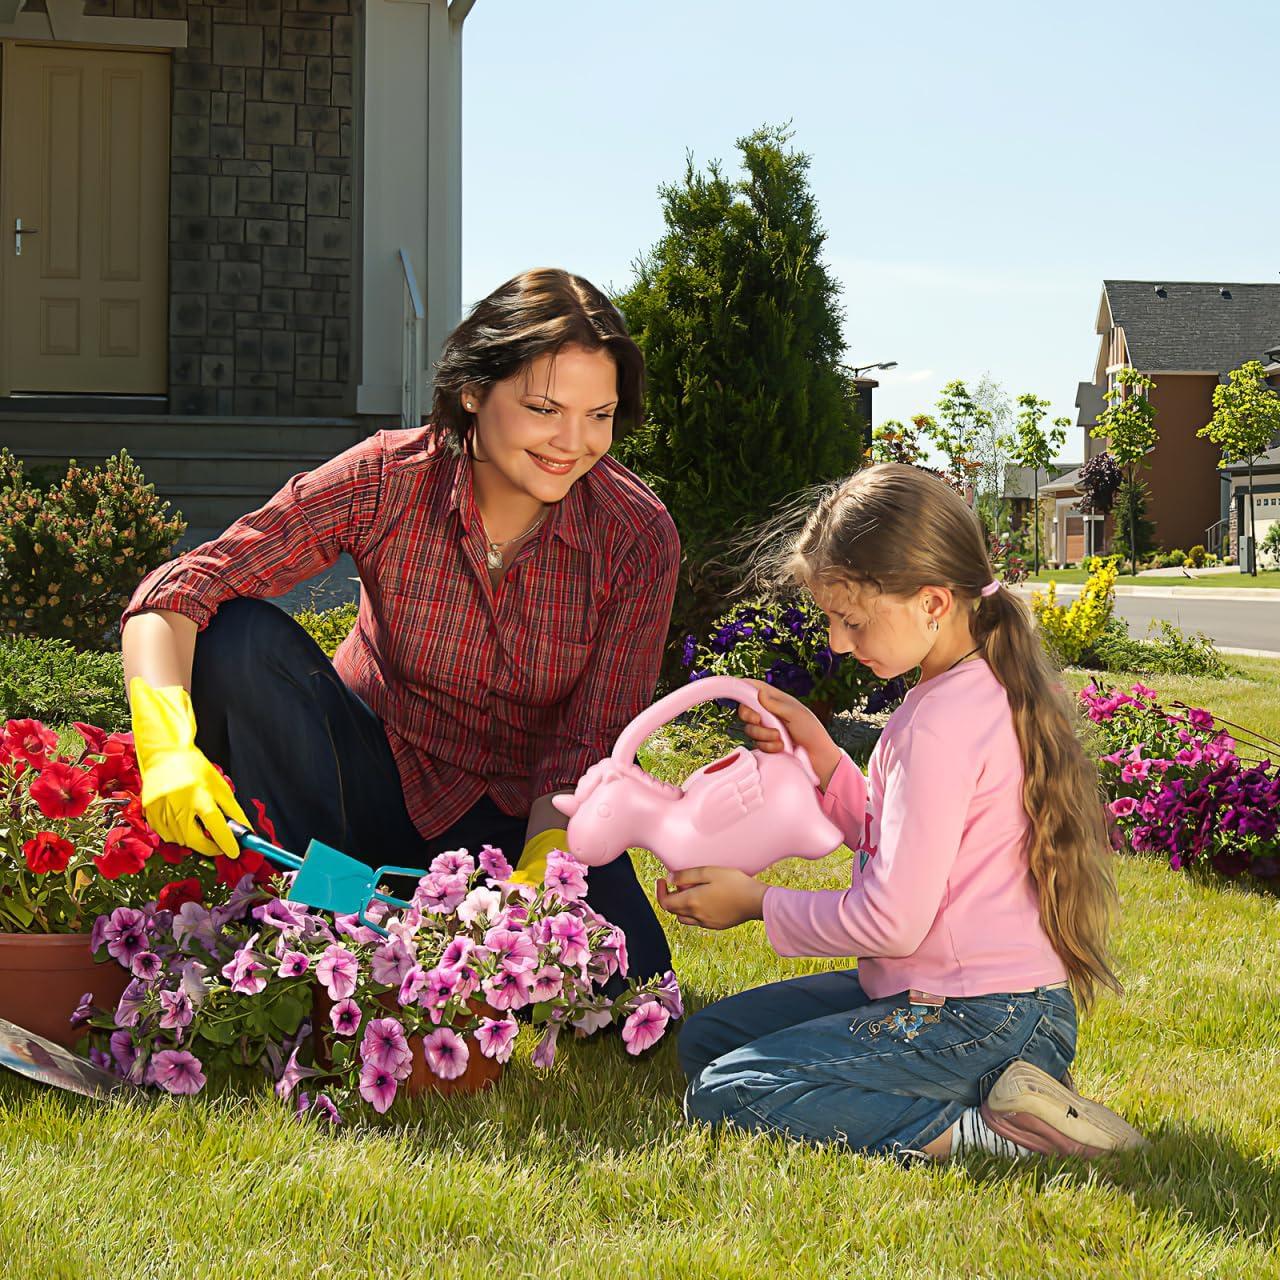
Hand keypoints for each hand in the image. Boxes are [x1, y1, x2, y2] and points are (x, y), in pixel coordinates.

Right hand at [129, 678, 249, 858]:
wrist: (164, 755)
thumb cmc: (194, 768)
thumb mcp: (219, 785)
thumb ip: (232, 810)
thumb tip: (245, 830)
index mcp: (199, 794)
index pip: (215, 824)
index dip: (226, 841)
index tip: (234, 851)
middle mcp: (179, 803)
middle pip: (195, 839)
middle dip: (210, 848)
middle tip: (219, 846)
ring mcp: (161, 809)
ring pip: (180, 840)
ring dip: (193, 840)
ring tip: (199, 826)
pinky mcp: (149, 813)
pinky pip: (166, 835)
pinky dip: (177, 835)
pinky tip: (183, 823)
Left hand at [656, 866, 766, 930]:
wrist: (756, 901)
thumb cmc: (735, 883)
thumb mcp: (709, 872)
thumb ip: (686, 875)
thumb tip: (669, 880)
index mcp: (692, 902)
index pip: (665, 902)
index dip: (659, 892)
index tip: (662, 881)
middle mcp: (696, 916)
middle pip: (673, 910)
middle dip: (670, 897)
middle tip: (677, 884)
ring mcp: (707, 923)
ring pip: (684, 918)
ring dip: (681, 906)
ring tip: (690, 891)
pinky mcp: (716, 925)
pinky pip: (697, 921)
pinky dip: (693, 912)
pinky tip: (704, 900)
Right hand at [738, 680, 841, 789]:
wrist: (817, 756)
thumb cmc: (811, 730)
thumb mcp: (795, 714)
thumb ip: (775, 704)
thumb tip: (759, 693)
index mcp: (775, 699)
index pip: (754, 688)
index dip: (743, 687)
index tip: (739, 694)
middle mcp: (768, 712)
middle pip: (745, 710)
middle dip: (750, 716)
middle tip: (759, 720)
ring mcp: (766, 728)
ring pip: (750, 729)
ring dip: (764, 735)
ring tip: (780, 738)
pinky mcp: (766, 743)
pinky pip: (757, 744)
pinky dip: (768, 746)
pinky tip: (780, 748)